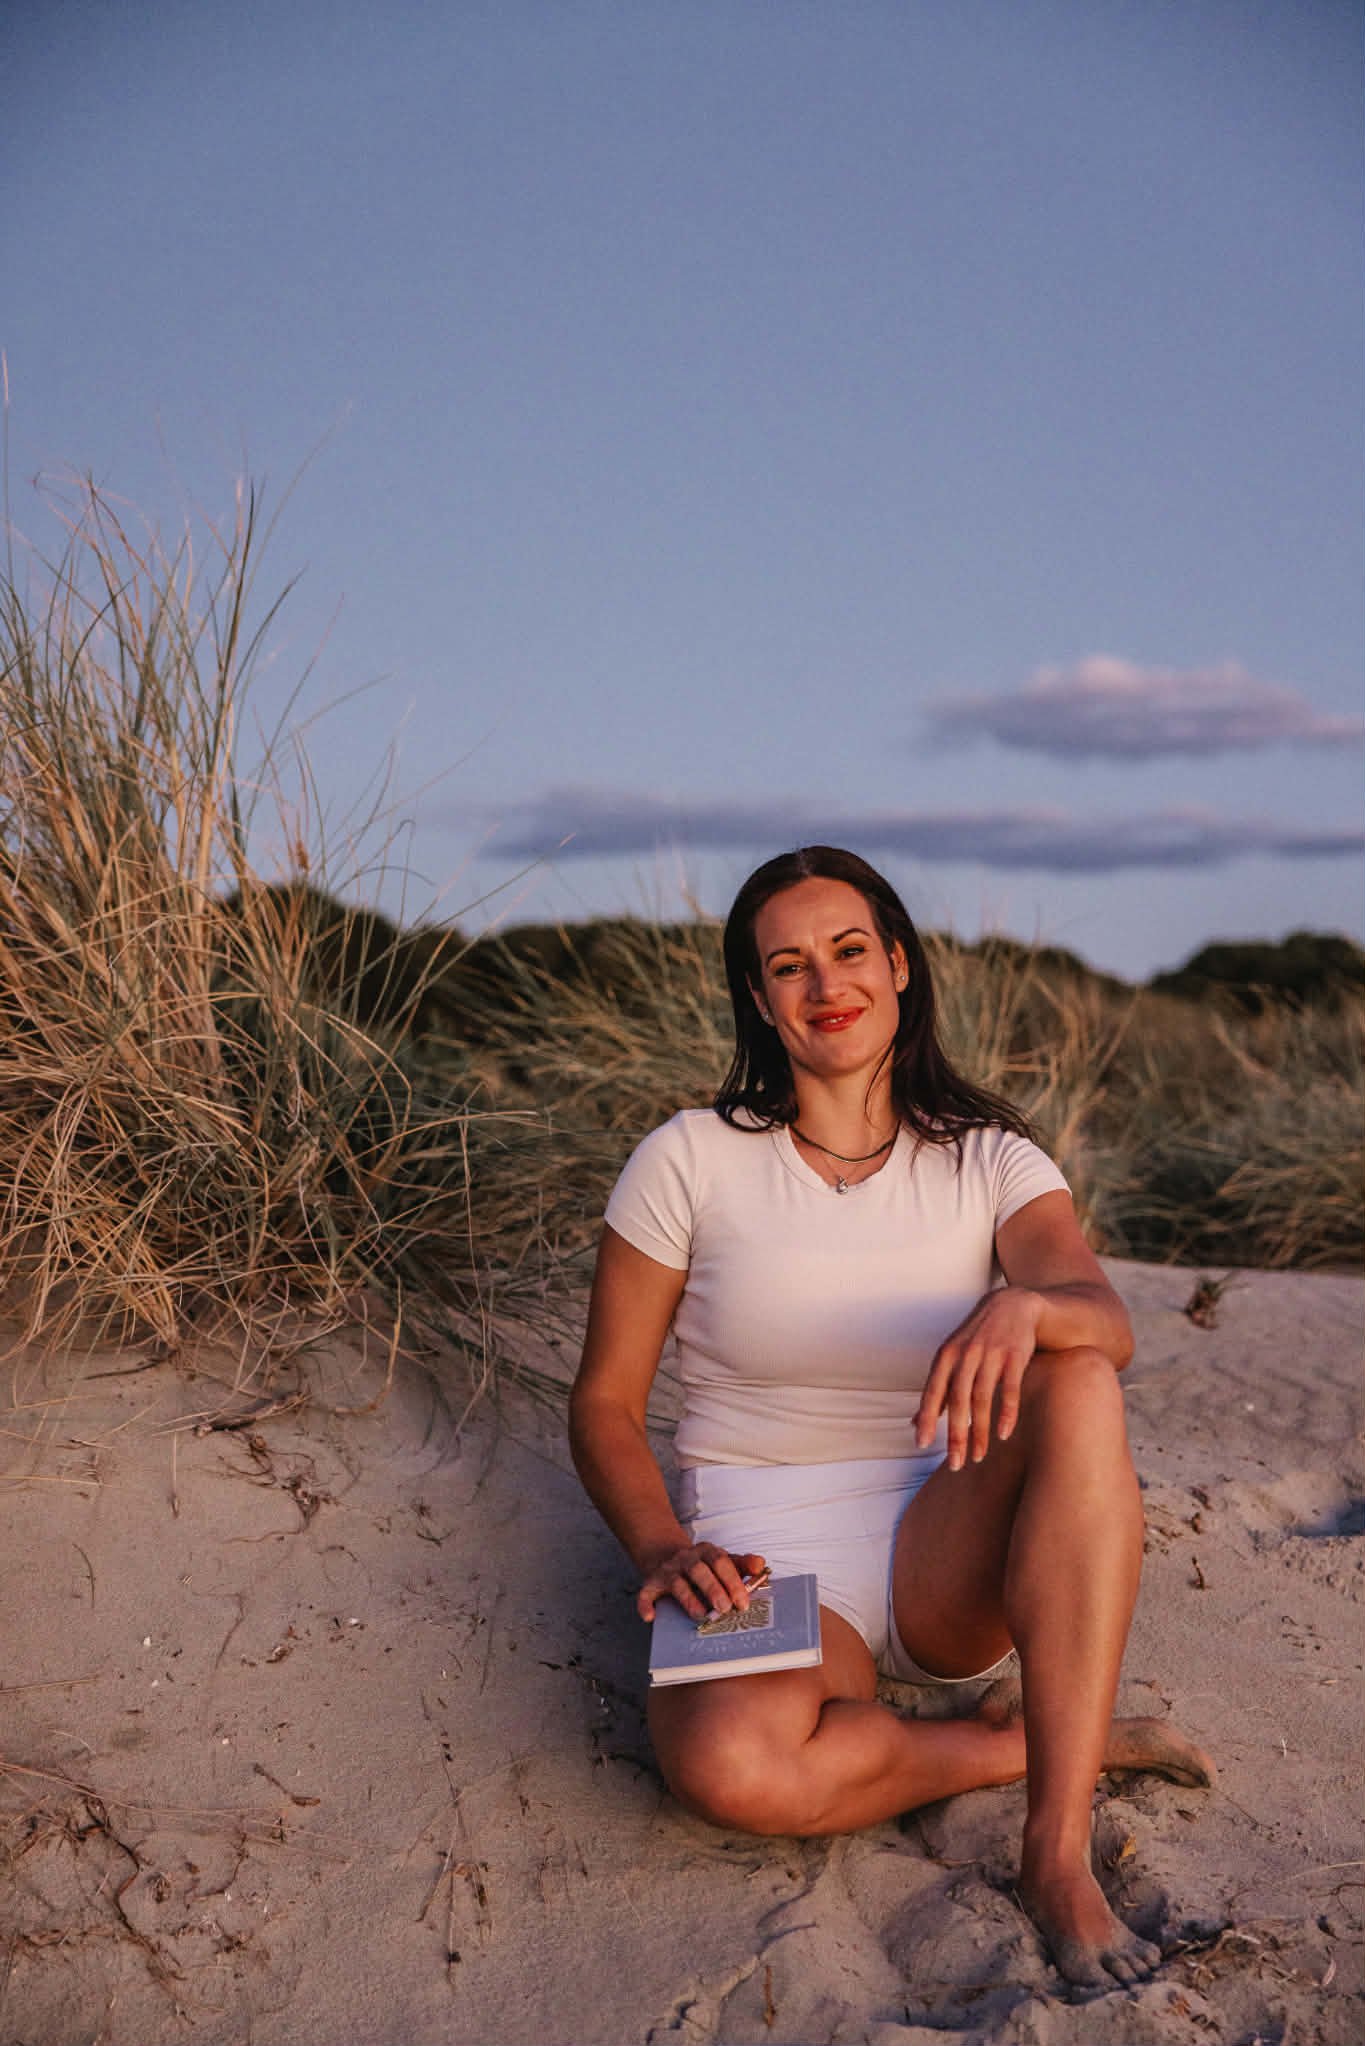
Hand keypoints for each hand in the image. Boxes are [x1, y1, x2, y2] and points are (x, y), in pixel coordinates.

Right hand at [636, 1543, 767, 1623]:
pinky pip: (646, 1593)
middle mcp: (686, 1559)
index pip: (721, 1562)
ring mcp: (668, 1571)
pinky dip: (645, 1605)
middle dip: (713, 1589)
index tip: (743, 1603)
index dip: (732, 1582)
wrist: (666, 1554)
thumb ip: (743, 1564)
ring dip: (688, 1599)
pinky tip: (650, 1617)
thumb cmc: (703, 1564)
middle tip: (725, 1609)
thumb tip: (761, 1565)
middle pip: (699, 1571)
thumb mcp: (723, 1560)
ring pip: (677, 1583)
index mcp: (707, 1552)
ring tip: (701, 1615)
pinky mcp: (651, 1583)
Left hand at [913, 1287, 1043, 1469]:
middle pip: (958, 1401)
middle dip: (956, 1435)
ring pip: (982, 1399)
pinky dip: (1007, 1413)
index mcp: (946, 1356)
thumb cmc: (976, 1338)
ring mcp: (991, 1354)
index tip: (921, 1445)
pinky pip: (1010, 1390)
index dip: (926, 1418)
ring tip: (978, 1456)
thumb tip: (913, 1423)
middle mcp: (966, 1354)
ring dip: (980, 1431)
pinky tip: (1003, 1434)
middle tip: (955, 1463)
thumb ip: (936, 1391)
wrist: (1013, 1305)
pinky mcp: (1015, 1356)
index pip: (933, 1392)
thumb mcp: (952, 1357)